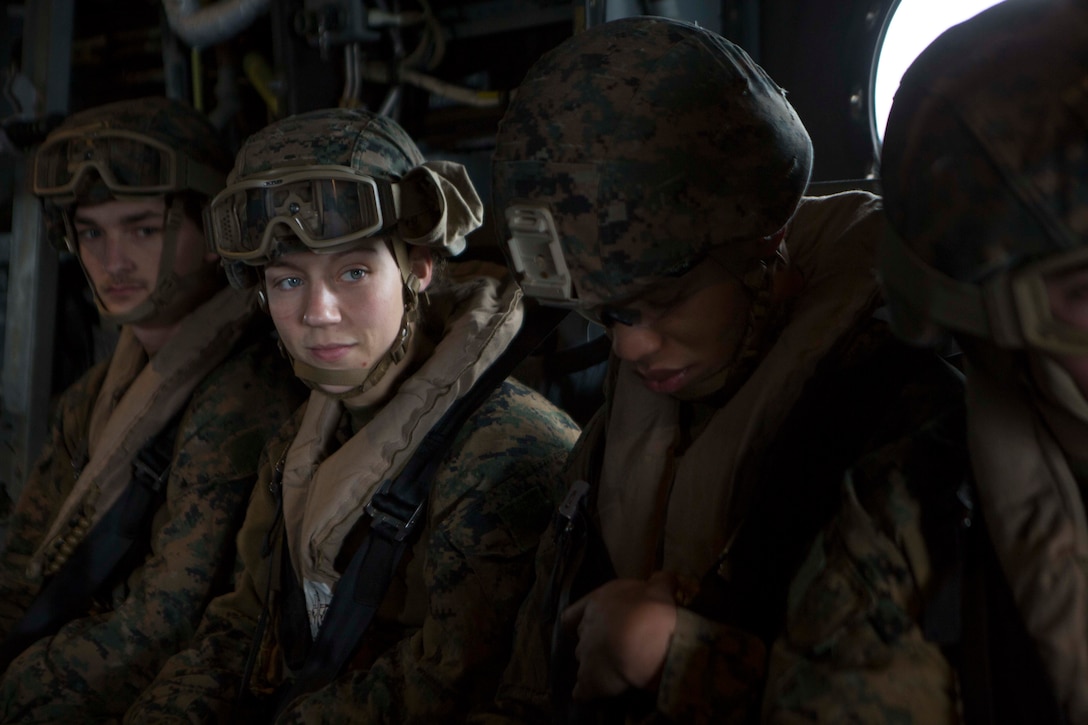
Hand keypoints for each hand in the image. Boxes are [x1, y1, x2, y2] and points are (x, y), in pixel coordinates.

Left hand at [560, 570, 678, 701]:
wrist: (647, 639)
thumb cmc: (650, 608)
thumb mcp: (660, 588)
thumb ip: (660, 582)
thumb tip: (667, 577)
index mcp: (596, 604)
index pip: (572, 615)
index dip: (579, 622)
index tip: (591, 627)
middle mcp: (585, 629)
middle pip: (581, 639)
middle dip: (594, 644)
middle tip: (616, 649)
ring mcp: (585, 656)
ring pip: (583, 662)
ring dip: (594, 666)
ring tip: (613, 671)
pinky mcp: (590, 682)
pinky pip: (582, 691)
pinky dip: (587, 693)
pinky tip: (595, 696)